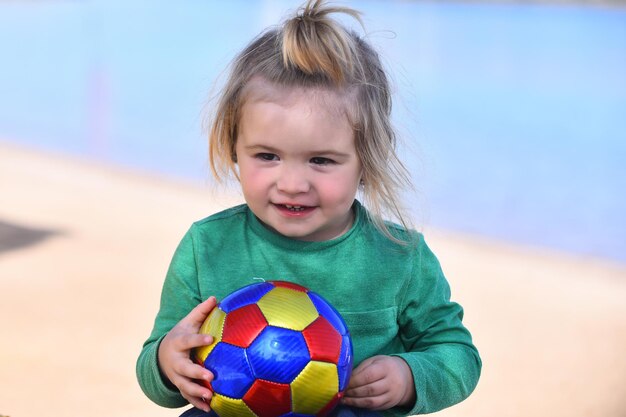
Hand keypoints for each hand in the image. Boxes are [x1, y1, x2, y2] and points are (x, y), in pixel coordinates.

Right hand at [158, 297, 216, 411]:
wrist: (162, 355)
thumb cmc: (181, 335)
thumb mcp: (188, 322)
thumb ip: (201, 311)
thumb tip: (215, 297)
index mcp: (178, 343)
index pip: (188, 340)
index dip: (199, 339)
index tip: (211, 338)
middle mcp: (176, 361)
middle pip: (185, 368)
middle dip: (197, 373)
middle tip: (211, 376)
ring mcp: (177, 376)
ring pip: (185, 386)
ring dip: (197, 392)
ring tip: (211, 396)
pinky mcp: (181, 386)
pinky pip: (188, 397)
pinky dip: (197, 403)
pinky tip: (209, 408)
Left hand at [342, 355, 415, 410]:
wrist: (404, 376)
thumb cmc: (384, 366)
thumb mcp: (374, 361)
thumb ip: (361, 368)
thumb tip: (346, 378)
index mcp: (385, 368)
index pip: (368, 376)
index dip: (353, 381)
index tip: (343, 383)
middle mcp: (391, 382)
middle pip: (369, 390)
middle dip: (353, 393)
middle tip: (341, 392)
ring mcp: (392, 395)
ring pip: (371, 401)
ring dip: (355, 402)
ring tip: (343, 400)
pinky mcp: (390, 404)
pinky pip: (375, 407)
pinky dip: (362, 406)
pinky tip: (353, 403)